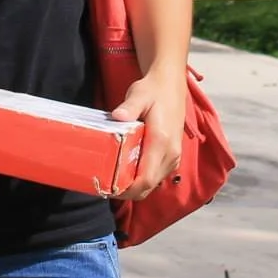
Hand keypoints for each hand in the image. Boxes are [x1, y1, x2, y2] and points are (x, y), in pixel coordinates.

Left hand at [109, 68, 186, 200]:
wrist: (170, 86)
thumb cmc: (153, 91)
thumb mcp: (139, 94)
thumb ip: (129, 107)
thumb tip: (117, 116)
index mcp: (162, 142)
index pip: (147, 178)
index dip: (128, 189)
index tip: (109, 189)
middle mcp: (171, 154)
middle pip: (148, 186)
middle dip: (127, 191)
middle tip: (105, 186)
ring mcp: (173, 157)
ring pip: (153, 183)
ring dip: (134, 186)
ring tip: (112, 179)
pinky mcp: (172, 156)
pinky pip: (156, 176)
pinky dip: (141, 179)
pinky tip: (125, 171)